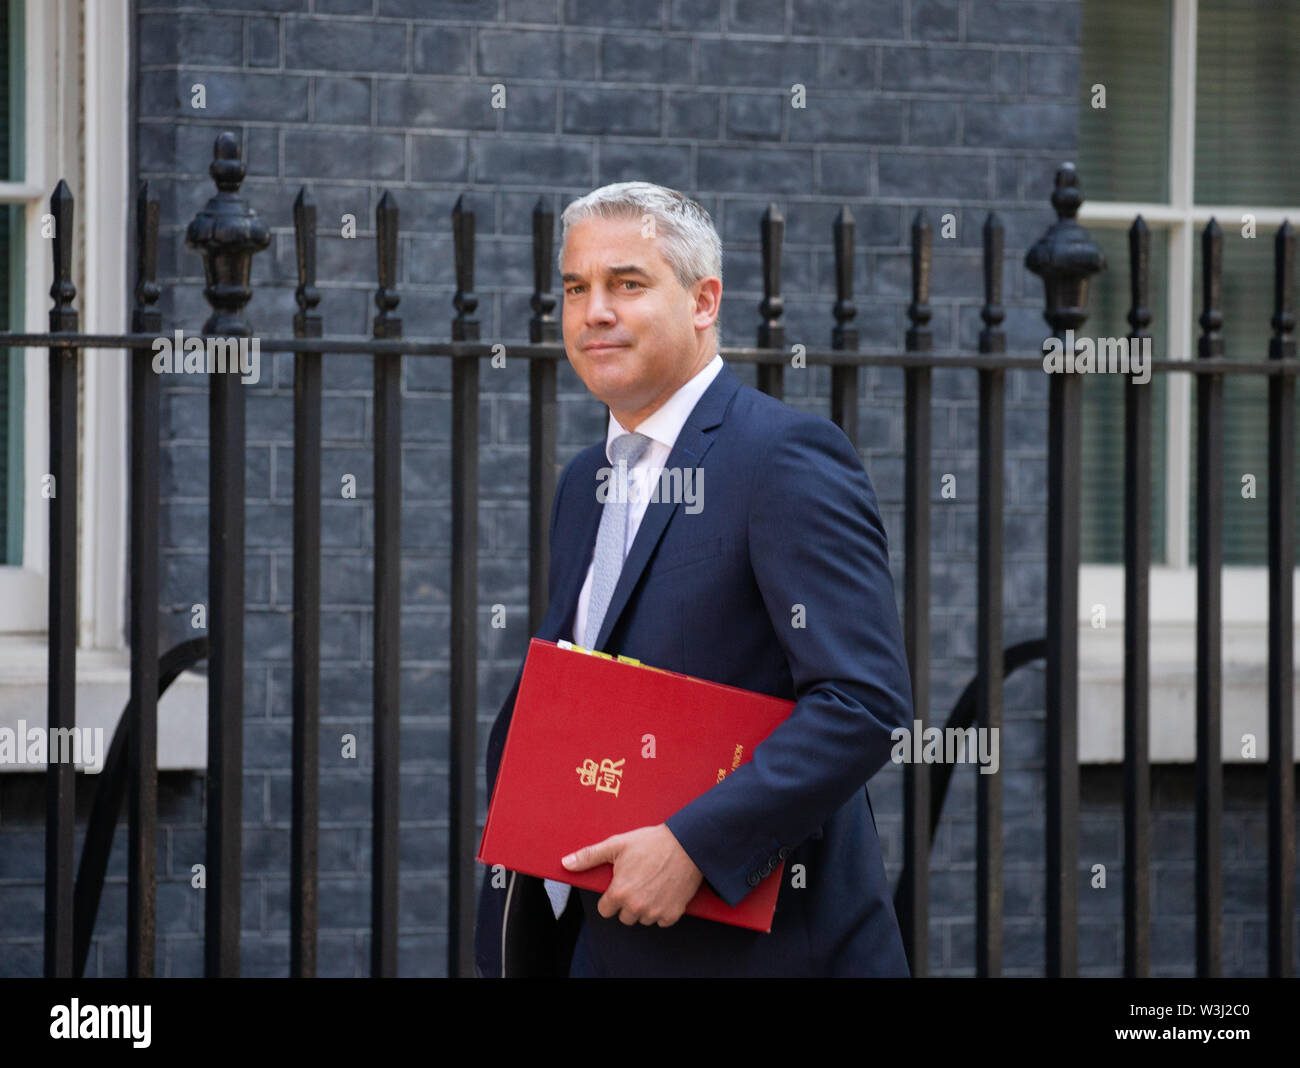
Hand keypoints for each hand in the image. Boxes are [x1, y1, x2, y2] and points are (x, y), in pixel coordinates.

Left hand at [562, 824, 703, 926]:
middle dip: (627, 903)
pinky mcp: (673, 914)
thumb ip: (589, 856)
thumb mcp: (616, 844)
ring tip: (651, 884)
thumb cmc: (651, 842)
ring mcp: (655, 912)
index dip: (611, 897)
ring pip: (642, 919)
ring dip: (644, 908)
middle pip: (624, 917)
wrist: (687, 843)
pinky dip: (662, 910)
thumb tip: (566, 863)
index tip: (620, 885)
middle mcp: (636, 906)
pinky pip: (661, 921)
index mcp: (619, 892)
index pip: (605, 910)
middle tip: (637, 882)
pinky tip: (664, 891)